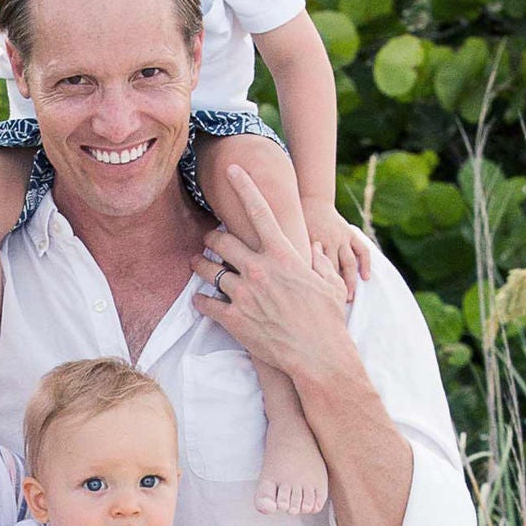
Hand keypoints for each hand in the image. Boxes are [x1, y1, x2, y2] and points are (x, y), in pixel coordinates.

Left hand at [192, 165, 357, 381]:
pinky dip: (200, 300)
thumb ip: (319, 261)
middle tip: (209, 240)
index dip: (244, 186)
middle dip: (211, 237)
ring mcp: (244, 294)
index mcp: (282, 255)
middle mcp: (259, 269)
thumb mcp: (328, 284)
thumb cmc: (327, 320)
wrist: (318, 356)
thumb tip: (314, 249)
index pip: (260, 211)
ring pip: (207, 269)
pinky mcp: (233, 318)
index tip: (232, 169)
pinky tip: (200, 300)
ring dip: (199, 265)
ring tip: (197, 265)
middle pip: (222, 240)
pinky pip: (205, 303)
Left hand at [302, 196, 369, 300]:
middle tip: (333, 308)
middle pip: (332, 270)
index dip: (316, 289)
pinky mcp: (350, 234)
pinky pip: (362, 250)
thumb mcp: (292, 239)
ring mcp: (341, 238)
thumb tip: (286, 280)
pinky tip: (366, 278)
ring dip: (350, 282)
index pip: (315, 271)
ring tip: (349, 298)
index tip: (315, 306)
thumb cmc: (297, 223)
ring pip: (348, 263)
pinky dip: (365, 264)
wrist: (312, 201)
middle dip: (333, 290)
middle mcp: (328, 241)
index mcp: (312, 244)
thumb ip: (295, 256)